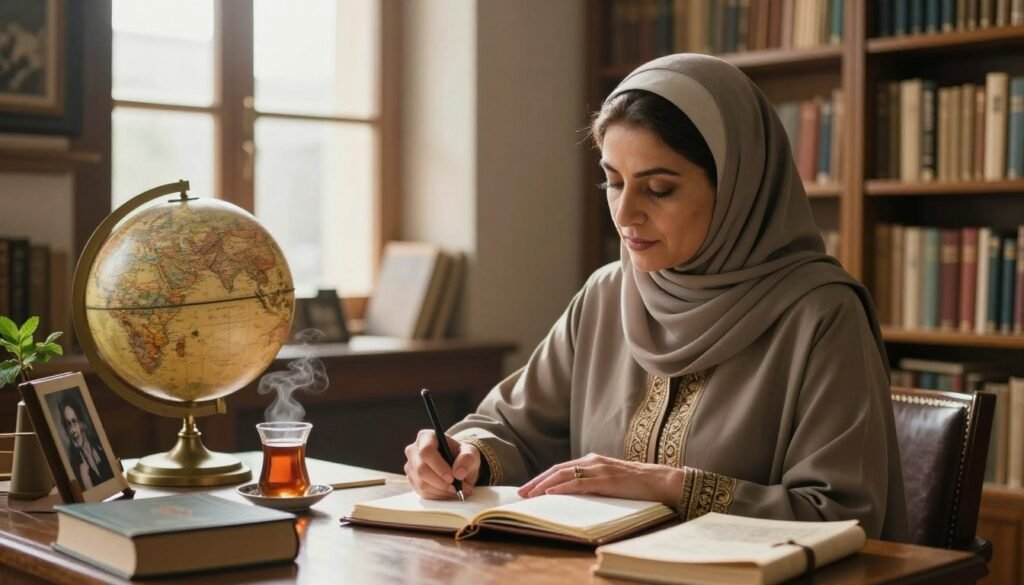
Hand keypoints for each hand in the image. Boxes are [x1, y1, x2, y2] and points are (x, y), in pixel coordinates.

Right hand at [404, 429, 480, 498]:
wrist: (457, 465)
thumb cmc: (461, 456)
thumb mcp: (470, 453)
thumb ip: (467, 459)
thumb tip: (458, 473)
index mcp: (426, 437)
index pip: (426, 451)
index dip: (438, 466)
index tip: (452, 477)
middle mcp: (413, 450)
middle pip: (421, 469)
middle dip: (440, 482)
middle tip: (456, 487)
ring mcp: (410, 466)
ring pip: (421, 483)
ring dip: (441, 490)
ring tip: (456, 490)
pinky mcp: (411, 480)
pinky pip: (421, 492)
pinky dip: (437, 495)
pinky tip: (447, 492)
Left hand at [517, 453, 682, 506]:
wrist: (659, 481)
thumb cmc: (635, 484)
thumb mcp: (609, 480)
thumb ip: (592, 482)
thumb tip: (573, 493)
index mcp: (591, 461)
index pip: (560, 468)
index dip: (542, 478)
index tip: (528, 488)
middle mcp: (592, 461)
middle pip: (557, 469)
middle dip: (536, 481)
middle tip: (521, 493)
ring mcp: (598, 469)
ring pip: (564, 474)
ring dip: (544, 485)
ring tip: (530, 494)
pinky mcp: (606, 480)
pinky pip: (579, 483)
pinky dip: (562, 487)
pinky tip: (550, 493)